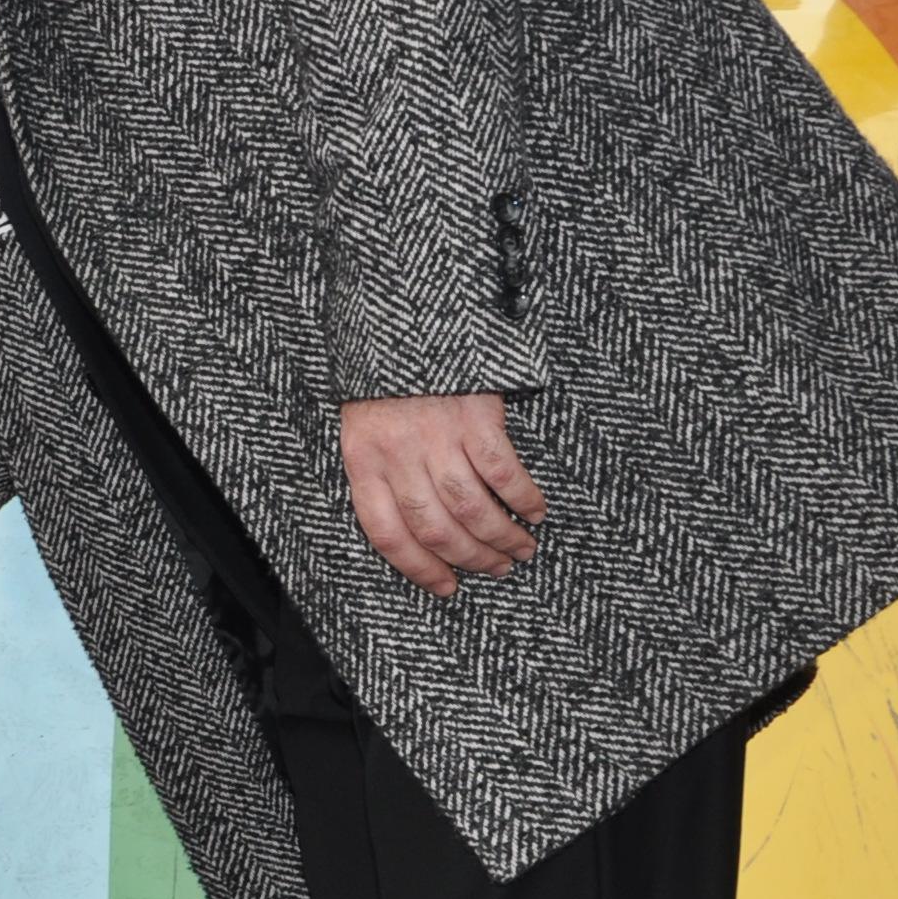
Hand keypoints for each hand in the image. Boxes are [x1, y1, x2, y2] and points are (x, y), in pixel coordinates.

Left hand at [339, 393, 544, 598]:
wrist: (403, 311)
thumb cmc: (386, 378)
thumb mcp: (363, 426)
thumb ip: (381, 473)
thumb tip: (414, 532)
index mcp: (363, 460)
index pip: (387, 534)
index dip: (418, 569)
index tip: (445, 587)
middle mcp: (398, 454)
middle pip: (435, 528)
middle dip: (470, 558)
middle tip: (495, 569)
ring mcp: (437, 435)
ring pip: (470, 507)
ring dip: (501, 537)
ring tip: (520, 549)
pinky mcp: (474, 414)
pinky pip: (502, 471)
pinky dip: (523, 497)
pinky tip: (534, 511)